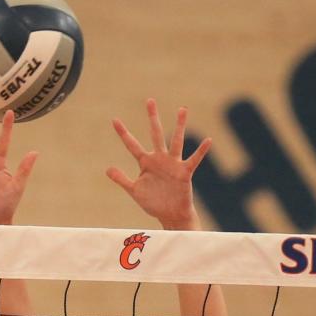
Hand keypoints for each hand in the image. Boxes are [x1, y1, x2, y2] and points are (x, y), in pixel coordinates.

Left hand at [106, 99, 210, 229]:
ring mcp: (173, 164)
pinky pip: (194, 160)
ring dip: (179, 126)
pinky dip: (201, 151)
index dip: (123, 134)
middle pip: (155, 135)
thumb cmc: (153, 203)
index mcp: (146, 163)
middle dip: (152, 118)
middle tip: (149, 101)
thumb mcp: (135, 191)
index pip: (132, 145)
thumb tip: (107, 169)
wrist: (170, 214)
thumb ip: (122, 179)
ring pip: (176, 141)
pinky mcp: (184, 172)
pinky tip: (208, 141)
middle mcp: (159, 159)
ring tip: (182, 109)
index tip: (114, 120)